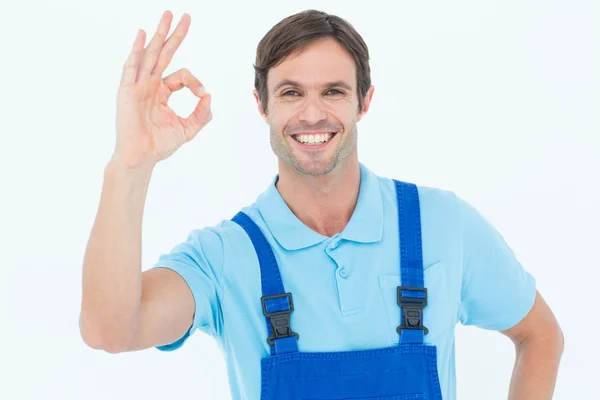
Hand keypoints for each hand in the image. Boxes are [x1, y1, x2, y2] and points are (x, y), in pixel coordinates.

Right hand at [113, 11, 211, 169]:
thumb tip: (209, 95)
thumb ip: (201, 114)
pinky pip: (132, 66)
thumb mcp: (188, 128)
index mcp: (162, 92)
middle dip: (175, 35)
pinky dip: (137, 50)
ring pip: (150, 54)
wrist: (142, 157)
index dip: (195, 82)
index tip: (202, 95)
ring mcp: (137, 86)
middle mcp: (150, 85)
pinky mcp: (127, 91)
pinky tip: (143, 35)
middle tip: (185, 16)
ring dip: (159, 34)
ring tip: (168, 15)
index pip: (182, 76)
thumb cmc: (160, 144)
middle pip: (164, 54)